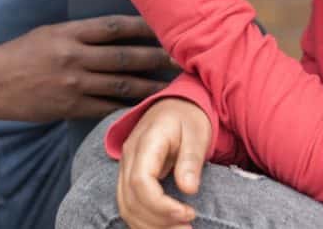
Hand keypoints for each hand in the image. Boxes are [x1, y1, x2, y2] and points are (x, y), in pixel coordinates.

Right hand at [0, 15, 173, 120]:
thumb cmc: (21, 54)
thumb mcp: (49, 33)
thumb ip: (80, 34)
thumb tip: (116, 33)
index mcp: (68, 33)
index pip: (114, 27)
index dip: (142, 26)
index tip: (163, 26)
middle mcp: (74, 58)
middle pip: (125, 57)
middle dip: (155, 58)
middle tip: (178, 58)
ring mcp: (73, 85)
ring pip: (121, 85)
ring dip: (149, 85)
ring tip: (170, 85)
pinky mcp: (70, 107)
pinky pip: (106, 107)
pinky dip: (126, 106)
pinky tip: (143, 106)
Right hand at [118, 98, 211, 228]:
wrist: (174, 106)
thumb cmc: (187, 118)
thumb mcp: (197, 133)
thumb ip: (191, 160)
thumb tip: (188, 189)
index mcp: (145, 142)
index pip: (140, 182)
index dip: (161, 205)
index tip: (188, 213)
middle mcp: (128, 157)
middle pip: (130, 200)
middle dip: (159, 221)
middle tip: (189, 226)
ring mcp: (125, 167)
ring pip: (126, 207)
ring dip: (151, 226)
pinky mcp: (128, 177)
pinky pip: (129, 205)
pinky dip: (145, 221)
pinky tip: (166, 226)